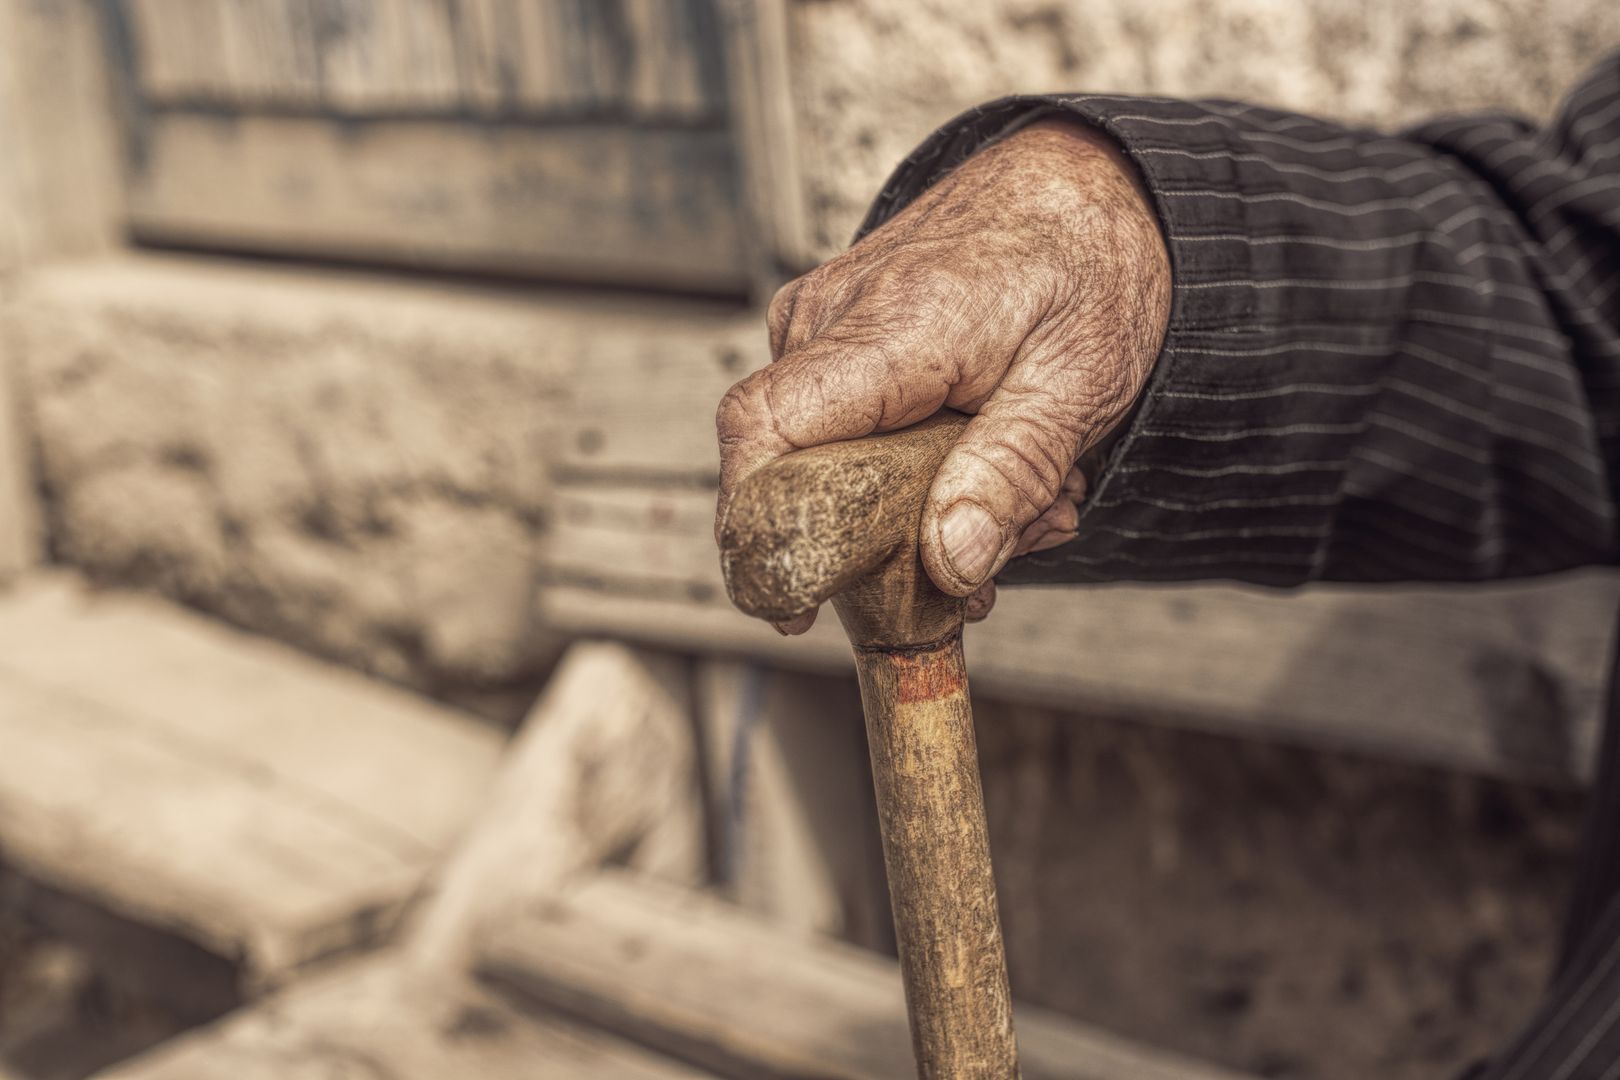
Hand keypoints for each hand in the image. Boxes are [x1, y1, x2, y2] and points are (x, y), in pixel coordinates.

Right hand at [715, 117, 1170, 630]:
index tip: (792, 604)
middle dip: (894, 538)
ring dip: (925, 503)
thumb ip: (1012, 473)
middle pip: (802, 470)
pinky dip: (918, 468)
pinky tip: (991, 457)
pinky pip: (848, 431)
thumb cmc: (1087, 265)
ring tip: (1029, 489)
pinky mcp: (835, 338)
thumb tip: (950, 564)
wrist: (1089, 187)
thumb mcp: (1081, 381)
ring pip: (832, 462)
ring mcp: (823, 323)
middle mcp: (831, 316)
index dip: (758, 528)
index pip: (765, 427)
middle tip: (1008, 542)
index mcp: (888, 324)